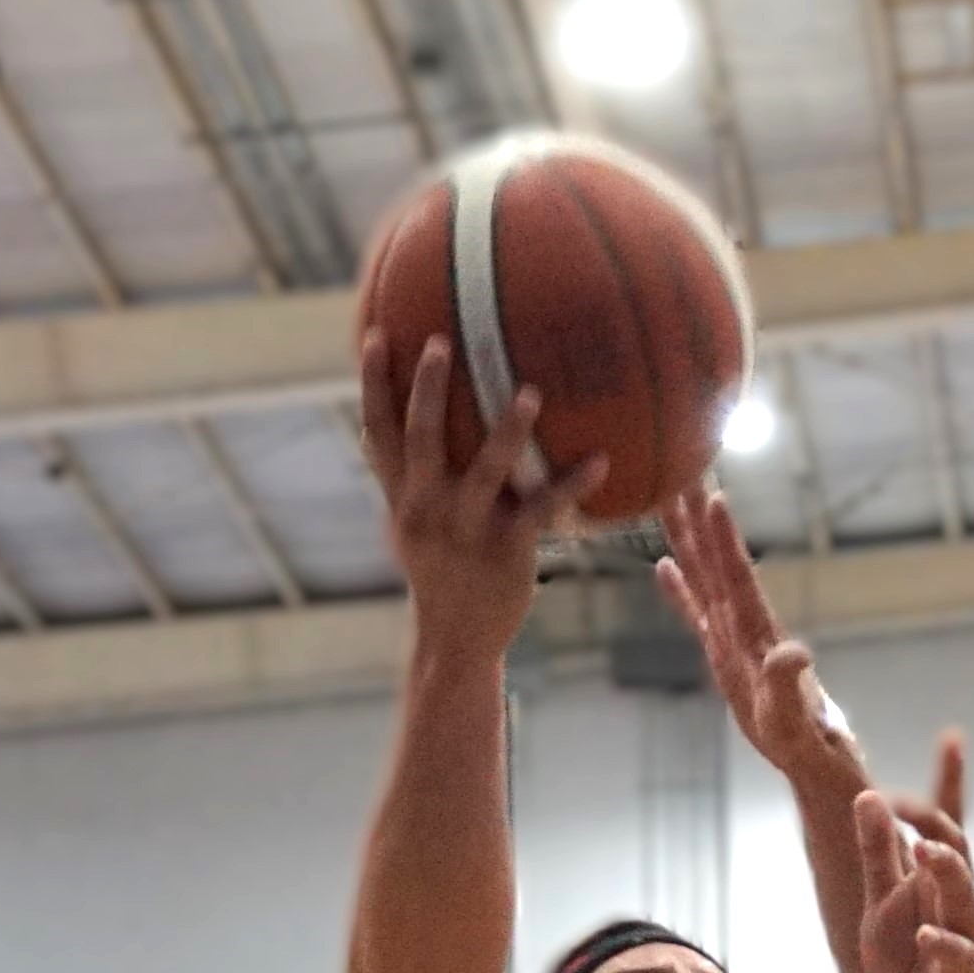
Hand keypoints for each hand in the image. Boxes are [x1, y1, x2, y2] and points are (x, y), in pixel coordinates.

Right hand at [355, 330, 598, 652]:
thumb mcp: (415, 525)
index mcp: (403, 497)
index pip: (377, 432)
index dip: (372, 383)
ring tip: (531, 391)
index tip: (374, 333)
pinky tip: (601, 459)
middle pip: (421, 438)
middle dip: (426, 389)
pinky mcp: (506, 549)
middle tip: (439, 340)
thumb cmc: (441, 571)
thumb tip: (423, 424)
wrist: (456, 638)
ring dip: (508, 429)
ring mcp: (467, 529)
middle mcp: (428, 508)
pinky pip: (544, 509)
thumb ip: (417, 478)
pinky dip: (573, 484)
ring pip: (486, 470)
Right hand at [654, 488, 864, 786]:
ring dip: (687, 538)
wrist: (812, 759)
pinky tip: (663, 567)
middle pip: (716, 561)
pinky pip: (697, 613)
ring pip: (705, 576)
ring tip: (667, 497)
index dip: (724, 540)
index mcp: (758, 636)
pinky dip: (681, 590)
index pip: (738, 579)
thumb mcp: (794, 721)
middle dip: (698, 517)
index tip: (711, 496)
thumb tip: (796, 652)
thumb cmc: (806, 745)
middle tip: (680, 466)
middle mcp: (744, 626)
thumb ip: (790, 686)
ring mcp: (732, 638)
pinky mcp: (724, 656)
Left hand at [854, 785, 973, 972]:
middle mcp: (961, 901)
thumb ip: (880, 852)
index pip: (947, 825)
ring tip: (926, 850)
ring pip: (966, 898)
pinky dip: (943, 944)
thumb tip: (868, 794)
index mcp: (942, 879)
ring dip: (949, 872)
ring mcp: (967, 938)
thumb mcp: (883, 903)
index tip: (915, 770)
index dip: (939, 791)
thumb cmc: (911, 965)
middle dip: (937, 826)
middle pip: (958, 853)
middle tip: (906, 805)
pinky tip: (924, 935)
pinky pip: (960, 956)